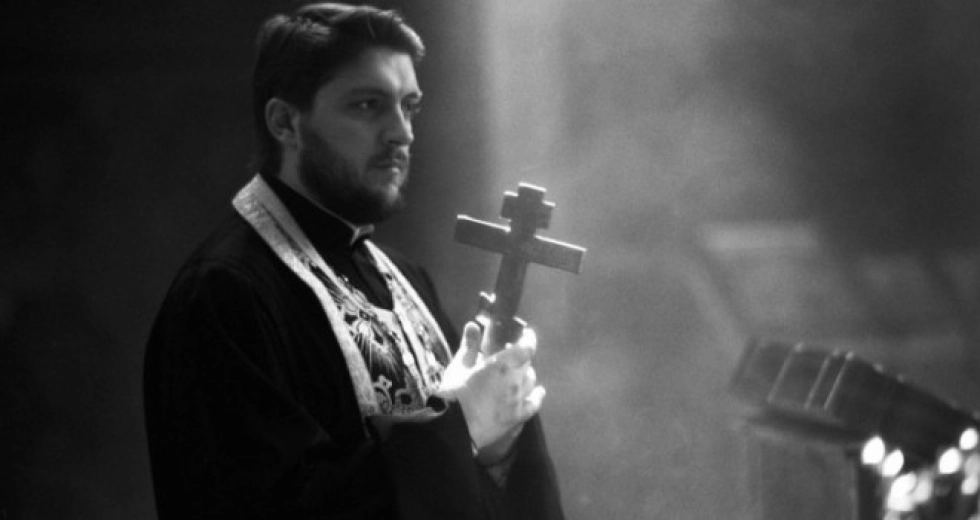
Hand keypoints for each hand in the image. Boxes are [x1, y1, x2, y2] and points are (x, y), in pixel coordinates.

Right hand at [436, 321, 545, 459]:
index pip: (526, 347)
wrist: (454, 427)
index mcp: (502, 364)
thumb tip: (473, 326)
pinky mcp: (518, 417)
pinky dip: (537, 395)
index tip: (527, 332)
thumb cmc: (454, 393)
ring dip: (525, 374)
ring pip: (531, 381)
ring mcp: (519, 399)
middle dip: (520, 357)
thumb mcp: (459, 366)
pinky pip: (534, 403)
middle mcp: (516, 379)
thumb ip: (469, 346)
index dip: (529, 338)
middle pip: (527, 364)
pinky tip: (538, 392)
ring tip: (517, 373)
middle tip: (510, 356)